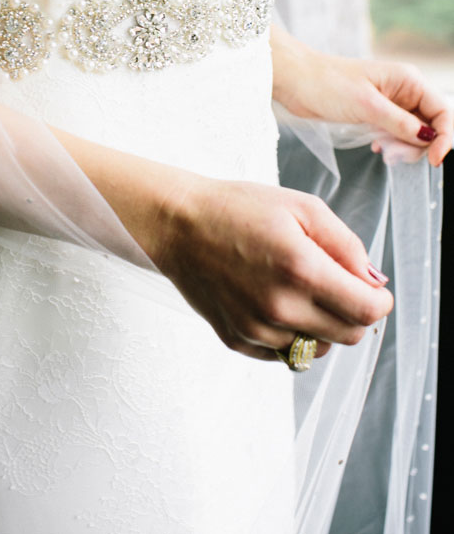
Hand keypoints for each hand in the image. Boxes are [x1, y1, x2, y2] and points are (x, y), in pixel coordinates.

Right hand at [155, 177, 392, 360]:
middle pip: (349, 335)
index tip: (374, 290)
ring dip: (322, 325)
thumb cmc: (239, 208)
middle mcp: (280, 307)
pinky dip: (290, 333)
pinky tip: (273, 300)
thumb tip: (373, 281)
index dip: (380, 301)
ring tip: (298, 289)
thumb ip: (346, 244)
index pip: (367, 312)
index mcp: (301, 270)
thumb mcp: (302, 207)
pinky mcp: (238, 340)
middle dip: (354, 313)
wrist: (179, 224)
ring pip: (319, 348)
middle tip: (337, 285)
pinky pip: (284, 353)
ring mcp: (257, 329)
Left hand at [271, 28, 452, 167]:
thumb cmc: (326, 84)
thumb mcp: (367, 106)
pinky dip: (392, 145)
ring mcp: (391, 102)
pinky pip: (396, 133)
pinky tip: (377, 148)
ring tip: (382, 151)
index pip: (443, 112)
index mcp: (408, 80)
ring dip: (403, 147)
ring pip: (414, 133)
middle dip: (418, 145)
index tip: (433, 160)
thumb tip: (429, 137)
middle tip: (392, 155)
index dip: (444, 137)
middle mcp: (404, 90)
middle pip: (431, 125)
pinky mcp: (376, 113)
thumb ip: (400, 123)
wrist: (295, 80)